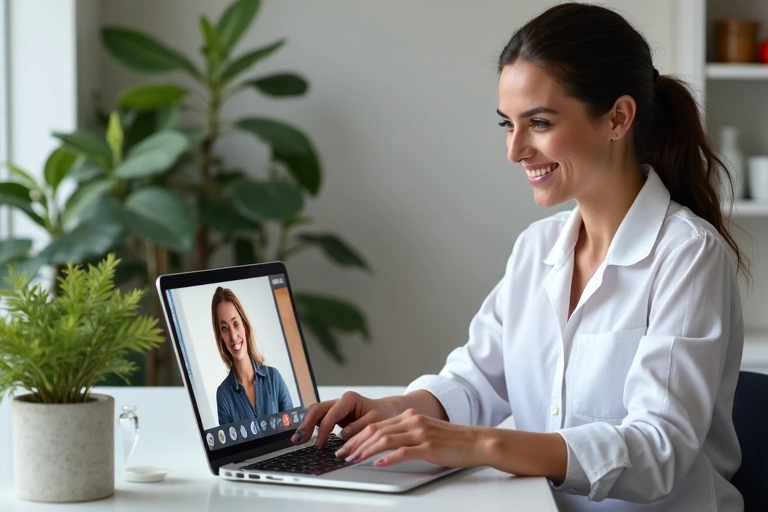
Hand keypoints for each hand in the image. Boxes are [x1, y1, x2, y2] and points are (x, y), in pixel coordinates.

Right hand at [291, 391, 400, 448]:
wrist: (389, 411)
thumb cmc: (384, 414)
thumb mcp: (375, 422)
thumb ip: (358, 428)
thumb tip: (341, 436)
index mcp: (349, 399)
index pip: (331, 414)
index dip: (323, 430)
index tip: (320, 444)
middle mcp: (340, 401)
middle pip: (317, 409)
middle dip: (306, 424)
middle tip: (298, 439)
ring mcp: (337, 408)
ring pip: (316, 413)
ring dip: (306, 426)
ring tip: (297, 440)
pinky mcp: (336, 416)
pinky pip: (320, 419)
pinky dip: (312, 428)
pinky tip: (306, 438)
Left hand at [333, 409, 485, 467]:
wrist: (475, 441)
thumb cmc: (451, 440)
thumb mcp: (425, 431)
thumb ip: (406, 434)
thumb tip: (383, 446)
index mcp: (409, 416)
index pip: (376, 424)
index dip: (357, 436)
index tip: (345, 446)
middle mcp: (412, 421)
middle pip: (376, 430)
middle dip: (355, 443)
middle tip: (343, 454)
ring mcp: (420, 433)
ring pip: (385, 439)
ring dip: (365, 450)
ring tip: (354, 460)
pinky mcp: (429, 447)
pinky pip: (403, 451)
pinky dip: (388, 458)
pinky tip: (378, 464)